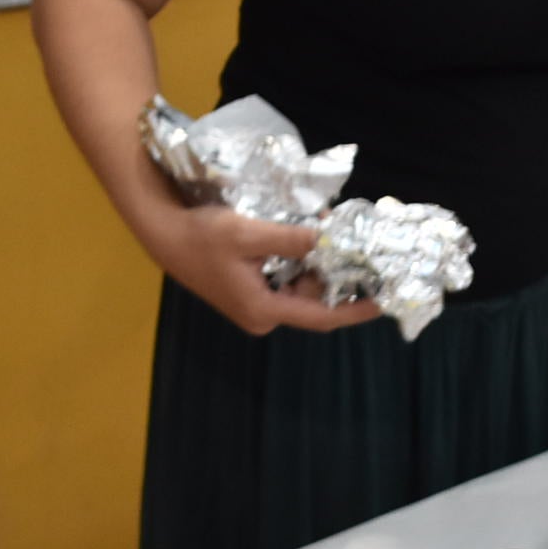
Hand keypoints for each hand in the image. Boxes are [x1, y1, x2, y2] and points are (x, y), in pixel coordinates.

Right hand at [140, 201, 383, 337]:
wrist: (164, 234)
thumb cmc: (201, 235)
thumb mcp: (248, 232)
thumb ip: (290, 239)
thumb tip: (327, 240)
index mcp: (263, 310)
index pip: (321, 316)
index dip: (355, 310)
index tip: (383, 302)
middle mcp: (262, 315)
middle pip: (313, 300)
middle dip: (335, 276)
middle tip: (358, 249)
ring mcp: (255, 305)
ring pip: (300, 288)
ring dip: (317, 265)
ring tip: (333, 235)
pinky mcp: (249, 292)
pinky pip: (285, 281)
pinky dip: (299, 263)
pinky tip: (308, 238)